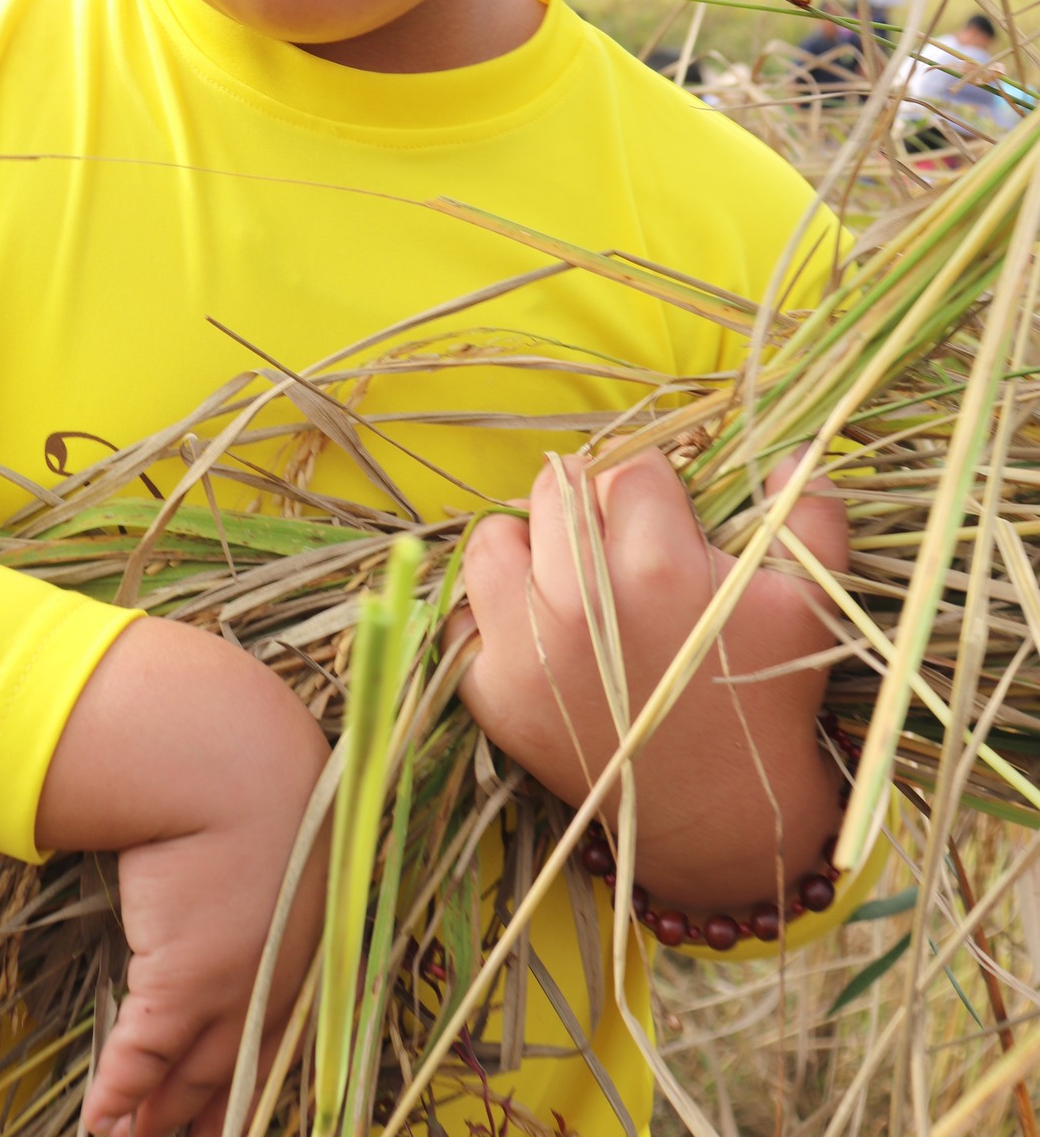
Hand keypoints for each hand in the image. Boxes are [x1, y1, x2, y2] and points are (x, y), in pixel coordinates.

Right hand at [36, 618, 329, 1136]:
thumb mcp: (281, 830)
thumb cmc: (252, 776)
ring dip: (153, 1117)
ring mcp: (227, 990)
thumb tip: (243, 875)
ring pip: (187, 1072)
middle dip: (200, 1113)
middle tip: (169, 1136)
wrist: (230, 763)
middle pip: (233, 1068)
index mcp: (306, 944)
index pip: (275, 1035)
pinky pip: (144, 1058)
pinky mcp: (180, 983)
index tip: (225, 1117)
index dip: (246, 1084)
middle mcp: (274, 980)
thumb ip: (269, 868)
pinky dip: (118, 1095)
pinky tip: (98, 1124)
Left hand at [451, 450, 846, 909]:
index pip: (629, 468)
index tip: (660, 518)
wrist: (721, 819)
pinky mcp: (491, 693)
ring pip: (494, 536)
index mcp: (660, 566)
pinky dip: (489, 611)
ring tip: (564, 573)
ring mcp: (528, 649)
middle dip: (587, 503)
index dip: (648, 487)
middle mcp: (582, 601)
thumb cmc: (766, 699)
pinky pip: (460, 614)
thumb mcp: (809, 606)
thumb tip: (793, 449)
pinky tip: (535, 626)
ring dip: (527, 544)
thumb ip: (810, 516)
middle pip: (557, 487)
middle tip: (614, 543)